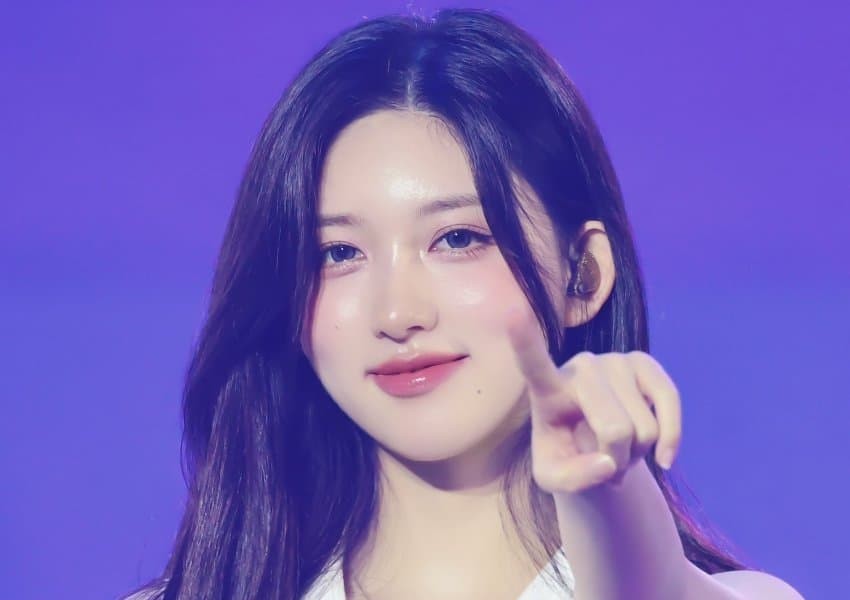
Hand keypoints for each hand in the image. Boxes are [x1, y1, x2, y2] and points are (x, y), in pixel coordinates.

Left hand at [505, 305, 681, 493]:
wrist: (597, 447)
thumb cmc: (567, 457)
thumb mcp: (555, 480)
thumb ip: (572, 480)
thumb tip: (607, 463)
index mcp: (547, 388)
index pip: (534, 364)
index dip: (525, 339)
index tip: (511, 312)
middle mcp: (580, 366)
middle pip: (615, 427)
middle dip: (617, 458)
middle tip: (604, 460)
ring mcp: (614, 360)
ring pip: (644, 427)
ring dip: (637, 452)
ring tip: (618, 448)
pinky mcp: (645, 364)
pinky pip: (669, 403)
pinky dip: (671, 440)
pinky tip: (664, 459)